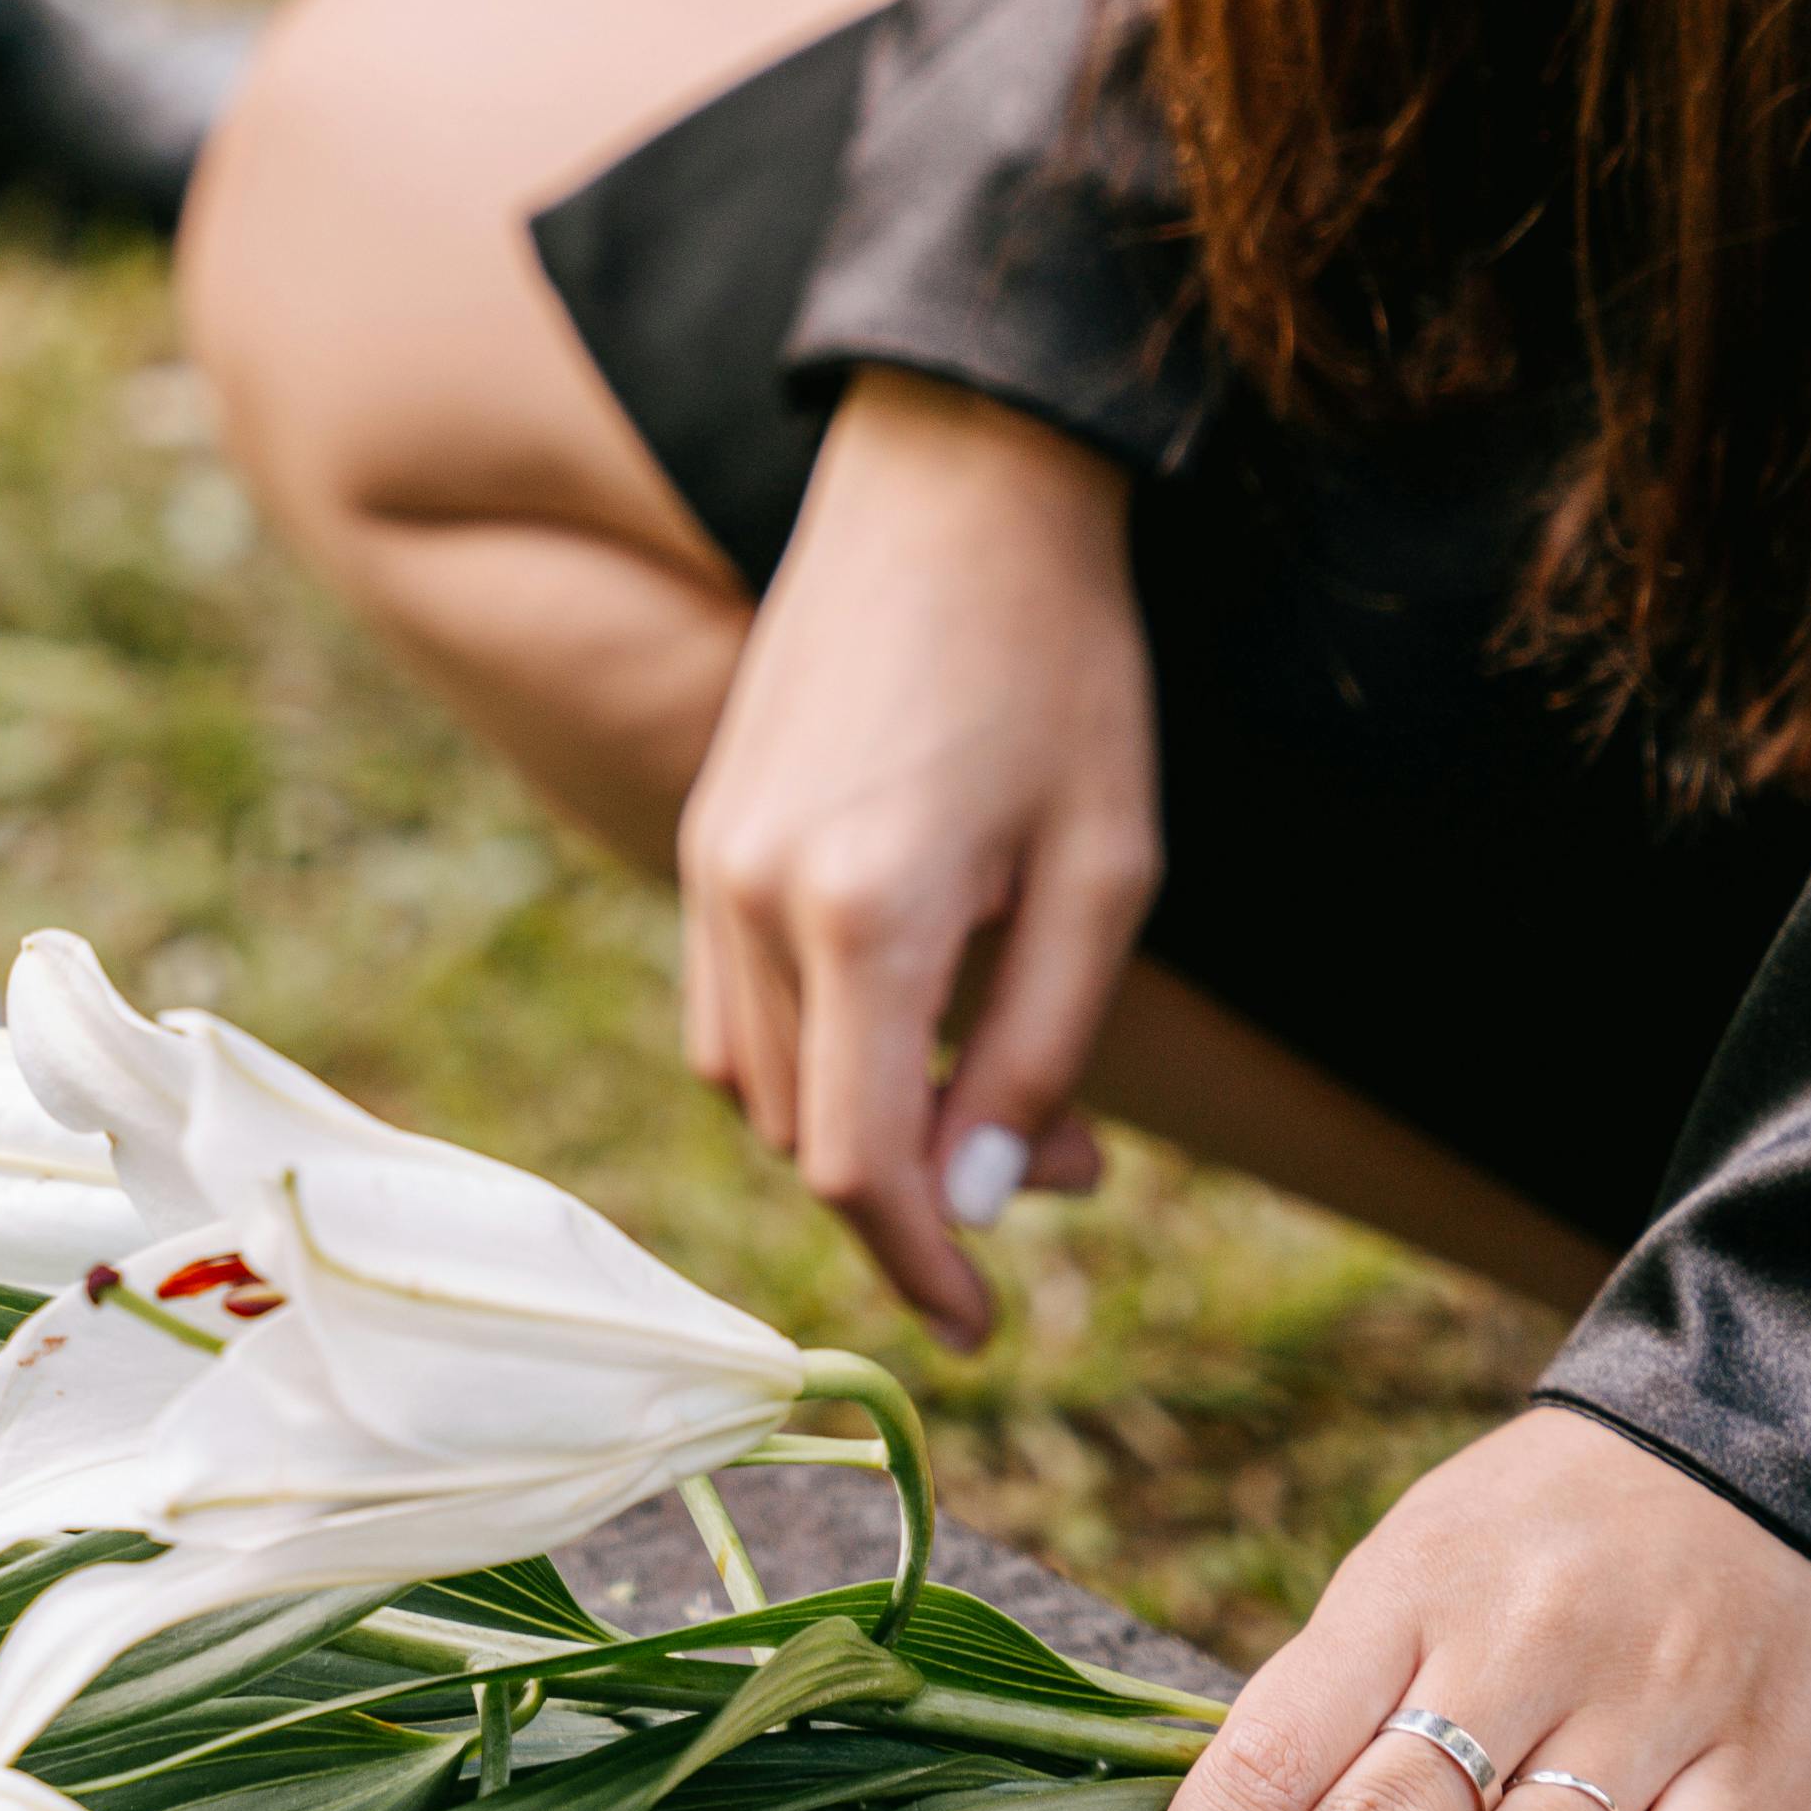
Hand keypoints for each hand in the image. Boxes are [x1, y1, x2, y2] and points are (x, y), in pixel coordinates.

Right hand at [677, 366, 1157, 1339]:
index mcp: (863, 913)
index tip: (984, 1325)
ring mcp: (710, 859)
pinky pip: (732, 1001)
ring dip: (865, 1121)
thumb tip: (971, 1208)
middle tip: (1070, 1154)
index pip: (859, 1167)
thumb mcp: (1106, 872)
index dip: (919, 1272)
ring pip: (757, 1079)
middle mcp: (754, 896)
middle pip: (808, 1134)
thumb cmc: (1062, 668)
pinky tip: (916, 1010)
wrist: (956, 484)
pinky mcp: (703, 828)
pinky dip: (812, 1052)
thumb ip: (1039, 1055)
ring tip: (1001, 1080)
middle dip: (926, 1187)